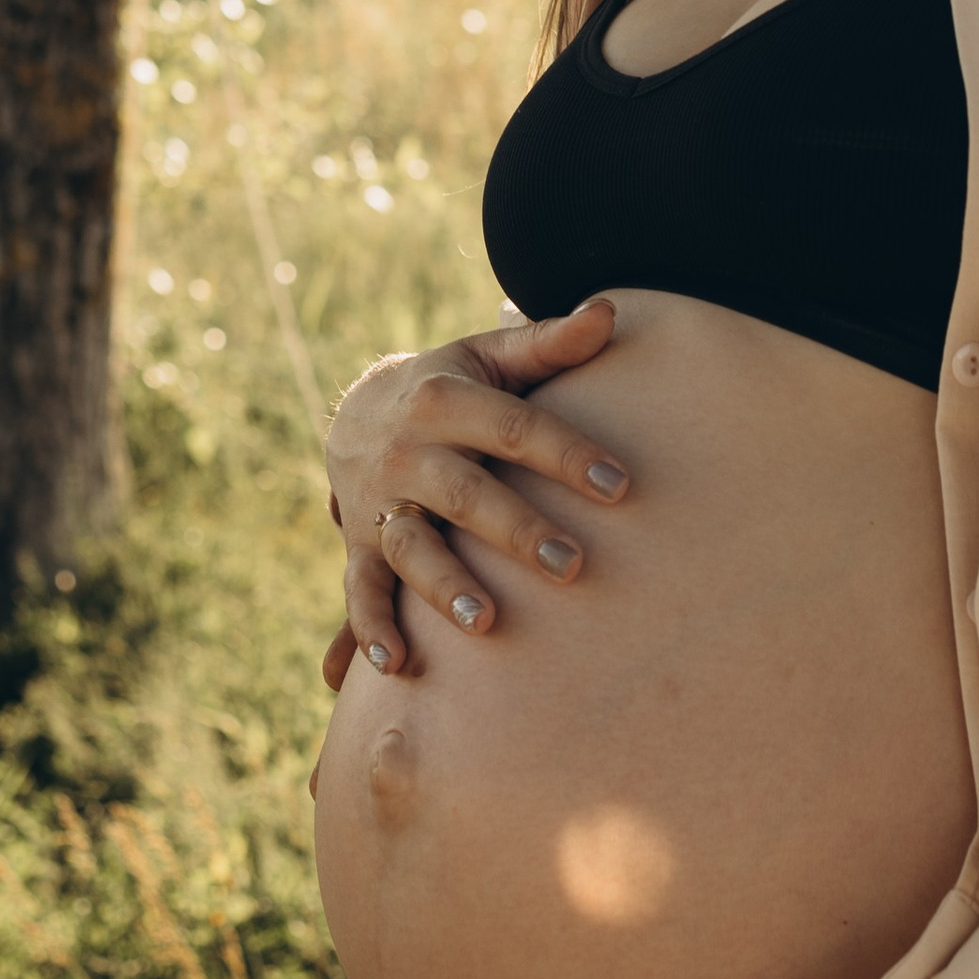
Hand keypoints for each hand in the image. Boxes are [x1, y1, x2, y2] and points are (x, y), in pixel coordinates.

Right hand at [320, 300, 630, 683]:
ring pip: (411, 546)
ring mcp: (380, 502)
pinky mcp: (360, 544)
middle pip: (467, 494)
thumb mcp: (491, 356)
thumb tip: (609, 312)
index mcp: (445, 400)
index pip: (514, 428)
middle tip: (573, 567)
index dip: (567, 455)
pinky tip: (398, 665)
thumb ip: (550, 343)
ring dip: (444, 586)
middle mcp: (408, 452)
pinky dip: (370, 629)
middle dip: (518, 531)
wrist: (357, 410)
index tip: (621, 487)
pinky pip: (360, 590)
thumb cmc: (453, 385)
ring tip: (487, 622)